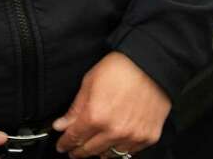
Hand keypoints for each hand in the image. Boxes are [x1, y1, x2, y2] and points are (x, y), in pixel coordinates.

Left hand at [52, 51, 170, 157]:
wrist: (151, 63)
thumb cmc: (121, 68)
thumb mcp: (90, 82)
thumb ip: (75, 108)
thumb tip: (61, 125)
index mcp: (96, 116)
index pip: (74, 138)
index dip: (65, 143)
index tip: (62, 145)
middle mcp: (114, 130)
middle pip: (89, 150)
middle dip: (78, 150)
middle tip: (74, 150)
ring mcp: (133, 136)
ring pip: (110, 155)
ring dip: (99, 151)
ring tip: (94, 146)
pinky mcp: (148, 136)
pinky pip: (130, 152)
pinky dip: (120, 148)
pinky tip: (115, 142)